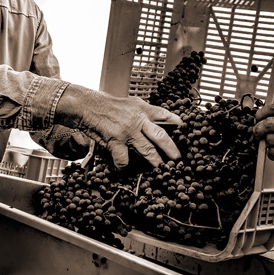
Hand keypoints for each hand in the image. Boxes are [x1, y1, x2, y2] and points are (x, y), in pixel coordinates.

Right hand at [57, 85, 181, 167]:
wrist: (86, 105)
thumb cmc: (106, 106)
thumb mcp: (130, 104)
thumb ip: (144, 112)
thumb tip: (157, 121)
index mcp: (143, 109)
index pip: (166, 115)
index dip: (178, 124)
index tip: (186, 131)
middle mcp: (138, 119)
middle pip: (162, 136)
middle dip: (172, 150)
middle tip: (178, 160)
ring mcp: (128, 131)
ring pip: (147, 151)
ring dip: (156, 163)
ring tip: (162, 171)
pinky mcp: (116, 141)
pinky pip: (124, 159)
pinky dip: (124, 167)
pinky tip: (124, 170)